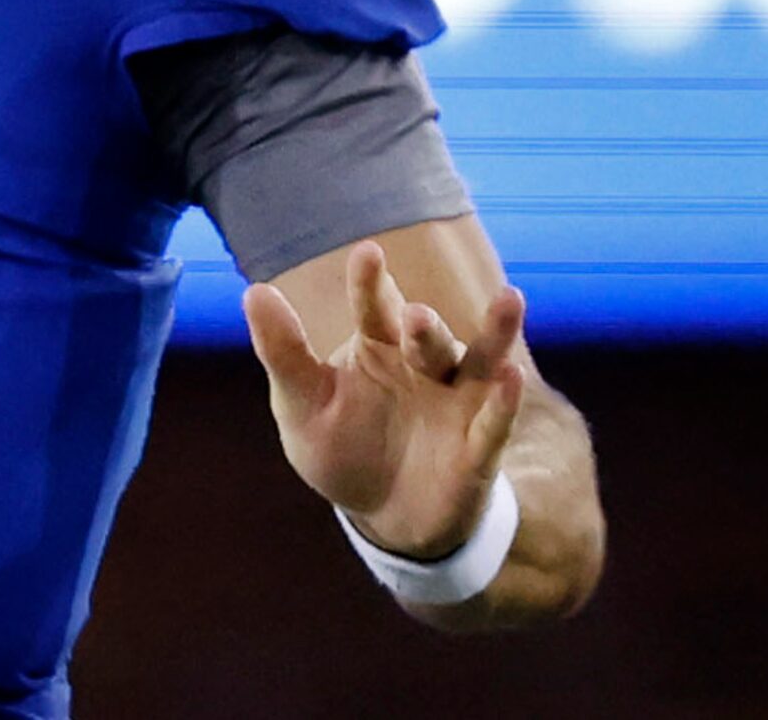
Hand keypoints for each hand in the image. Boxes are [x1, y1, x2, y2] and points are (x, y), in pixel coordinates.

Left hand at [242, 239, 526, 559]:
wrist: (382, 516)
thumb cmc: (340, 447)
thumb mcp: (301, 403)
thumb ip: (283, 351)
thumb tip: (255, 291)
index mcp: (377, 346)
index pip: (374, 306)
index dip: (371, 282)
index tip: (367, 253)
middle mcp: (422, 365)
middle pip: (427, 336)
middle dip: (425, 325)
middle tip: (416, 316)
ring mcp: (454, 404)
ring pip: (477, 362)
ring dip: (494, 334)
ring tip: (510, 299)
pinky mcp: (478, 450)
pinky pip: (493, 423)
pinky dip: (504, 403)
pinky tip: (512, 377)